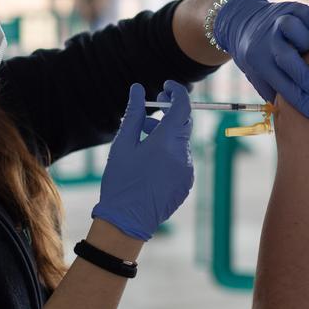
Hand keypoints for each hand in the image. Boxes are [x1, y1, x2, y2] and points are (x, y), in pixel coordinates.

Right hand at [92, 81, 193, 240]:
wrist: (127, 221)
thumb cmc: (121, 182)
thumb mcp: (123, 144)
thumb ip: (133, 114)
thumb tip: (138, 89)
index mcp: (167, 143)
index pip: (183, 106)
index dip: (176, 92)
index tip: (166, 86)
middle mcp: (183, 155)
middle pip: (184, 123)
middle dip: (170, 111)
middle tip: (154, 104)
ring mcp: (187, 171)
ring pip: (181, 141)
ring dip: (166, 133)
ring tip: (142, 134)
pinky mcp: (186, 183)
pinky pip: (181, 158)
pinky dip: (169, 151)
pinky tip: (149, 158)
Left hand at [213, 0, 308, 119]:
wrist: (241, 21)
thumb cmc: (255, 55)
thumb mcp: (255, 75)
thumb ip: (273, 91)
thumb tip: (296, 114)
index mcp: (258, 61)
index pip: (282, 86)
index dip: (301, 101)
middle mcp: (267, 41)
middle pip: (290, 61)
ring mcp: (279, 22)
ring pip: (300, 34)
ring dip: (308, 45)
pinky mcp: (290, 7)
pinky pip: (308, 17)